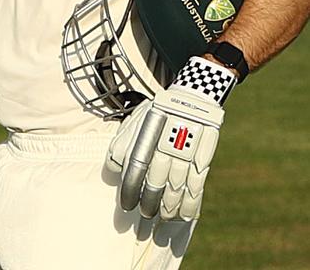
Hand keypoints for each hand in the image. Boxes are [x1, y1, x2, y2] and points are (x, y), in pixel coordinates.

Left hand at [105, 56, 235, 220]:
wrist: (192, 98)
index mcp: (149, 132)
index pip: (137, 165)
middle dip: (150, 202)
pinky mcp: (203, 157)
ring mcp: (187, 151)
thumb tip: (112, 172)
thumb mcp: (136, 121)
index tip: (127, 205)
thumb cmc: (158, 114)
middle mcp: (167, 142)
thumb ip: (122, 144)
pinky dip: (190, 204)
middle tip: (145, 215)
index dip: (130, 188)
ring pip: (177, 186)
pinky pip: (197, 186)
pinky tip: (183, 216)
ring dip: (169, 207)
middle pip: (157, 179)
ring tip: (162, 220)